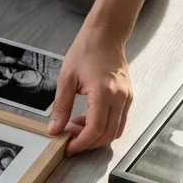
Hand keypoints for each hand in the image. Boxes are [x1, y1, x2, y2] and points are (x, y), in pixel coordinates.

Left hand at [48, 27, 132, 154]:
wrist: (106, 35)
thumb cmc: (87, 51)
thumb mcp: (66, 79)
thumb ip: (61, 107)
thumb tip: (54, 129)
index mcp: (104, 93)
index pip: (95, 130)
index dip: (81, 143)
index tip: (68, 147)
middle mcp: (120, 98)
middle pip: (108, 135)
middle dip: (88, 143)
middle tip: (70, 139)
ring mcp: (126, 98)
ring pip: (116, 130)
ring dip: (96, 136)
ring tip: (77, 126)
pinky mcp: (128, 97)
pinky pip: (119, 120)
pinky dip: (104, 126)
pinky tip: (88, 118)